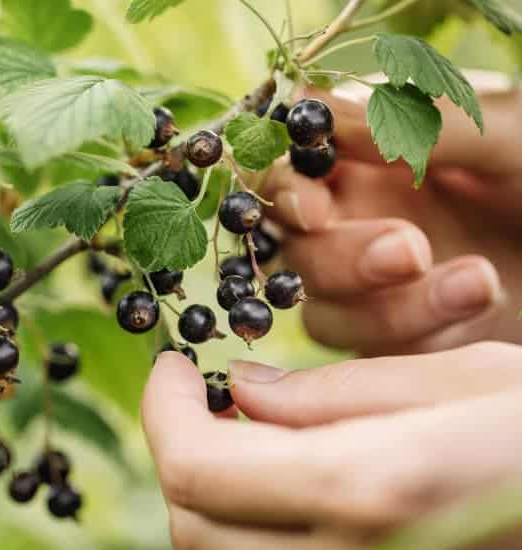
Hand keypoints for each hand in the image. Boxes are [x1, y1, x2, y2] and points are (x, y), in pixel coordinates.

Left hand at [143, 349, 521, 548]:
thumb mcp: (465, 379)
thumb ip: (335, 393)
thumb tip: (239, 389)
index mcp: (374, 487)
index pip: (197, 468)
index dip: (163, 411)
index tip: (172, 367)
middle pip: (191, 526)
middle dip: (178, 451)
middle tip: (199, 397)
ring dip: (207, 495)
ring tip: (239, 436)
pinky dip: (247, 531)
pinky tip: (279, 483)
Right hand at [264, 81, 521, 354]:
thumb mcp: (511, 139)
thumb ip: (412, 126)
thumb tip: (312, 110)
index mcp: (375, 161)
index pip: (288, 172)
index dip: (283, 190)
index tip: (313, 206)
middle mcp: (362, 221)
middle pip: (292, 250)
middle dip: (342, 255)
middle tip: (410, 247)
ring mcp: (378, 288)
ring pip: (323, 309)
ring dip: (386, 305)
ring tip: (479, 280)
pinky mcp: (402, 341)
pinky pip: (369, 354)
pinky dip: (415, 336)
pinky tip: (478, 306)